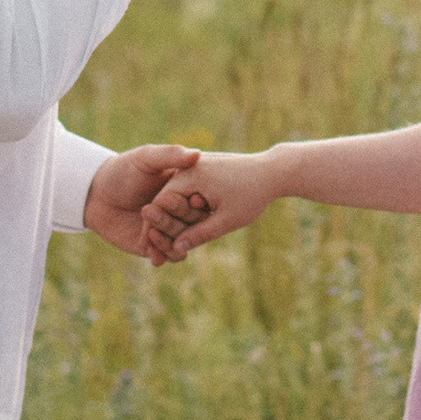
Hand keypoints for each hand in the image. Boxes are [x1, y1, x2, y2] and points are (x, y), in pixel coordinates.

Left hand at [83, 142, 204, 261]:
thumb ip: (170, 155)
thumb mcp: (146, 158)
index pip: (202, 199)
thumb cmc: (123, 170)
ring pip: (184, 241)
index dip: (200, 201)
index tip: (194, 199)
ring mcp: (170, 230)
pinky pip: (170, 255)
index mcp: (186, 189)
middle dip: (179, 216)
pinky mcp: (156, 246)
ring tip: (150, 229)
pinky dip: (164, 253)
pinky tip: (150, 244)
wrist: (95, 194)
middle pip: (194, 222)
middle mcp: (182, 211)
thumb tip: (197, 154)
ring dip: (170, 236)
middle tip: (157, 206)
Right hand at [140, 148, 279, 259]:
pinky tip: (184, 228)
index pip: (160, 204)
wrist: (272, 171)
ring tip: (167, 244)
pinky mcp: (203, 170)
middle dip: (159, 226)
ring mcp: (195, 167)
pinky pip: (187, 192)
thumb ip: (201, 234)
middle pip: (165, 200)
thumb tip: (178, 250)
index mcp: (190, 175)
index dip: (153, 228)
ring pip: (176, 197)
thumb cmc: (252, 194)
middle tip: (151, 252)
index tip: (148, 249)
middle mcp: (188, 168)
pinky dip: (183, 209)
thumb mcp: (227, 219)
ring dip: (171, 218)